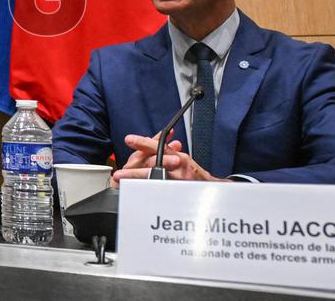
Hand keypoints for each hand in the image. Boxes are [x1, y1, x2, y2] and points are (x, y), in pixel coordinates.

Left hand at [112, 134, 227, 183]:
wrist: (216, 191)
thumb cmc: (196, 176)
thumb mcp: (181, 160)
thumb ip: (166, 152)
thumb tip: (147, 143)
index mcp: (179, 157)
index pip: (159, 147)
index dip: (143, 143)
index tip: (129, 139)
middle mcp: (180, 167)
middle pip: (154, 165)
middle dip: (134, 170)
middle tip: (119, 174)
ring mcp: (181, 181)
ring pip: (156, 179)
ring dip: (137, 181)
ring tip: (123, 184)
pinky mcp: (181, 194)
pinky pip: (161, 193)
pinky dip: (148, 193)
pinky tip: (137, 195)